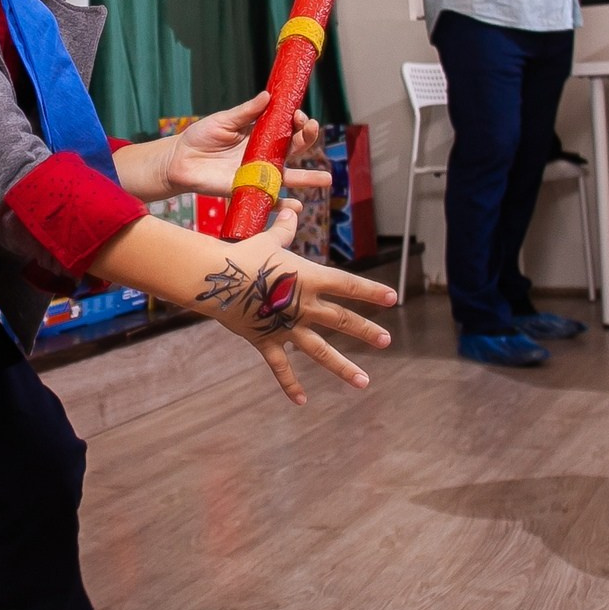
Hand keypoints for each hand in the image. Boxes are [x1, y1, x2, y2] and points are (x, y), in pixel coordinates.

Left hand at [157, 92, 330, 198]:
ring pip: (289, 177)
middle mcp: (265, 155)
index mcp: (261, 135)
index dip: (297, 121)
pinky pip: (269, 200)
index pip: (287, 128)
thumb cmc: (202, 136)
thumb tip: (268, 95)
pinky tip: (296, 207)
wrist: (179, 159)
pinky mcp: (247, 189)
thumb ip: (246, 112)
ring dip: (308, 179)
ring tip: (326, 180)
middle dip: (307, 139)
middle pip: (294, 150)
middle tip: (311, 129)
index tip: (298, 114)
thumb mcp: (224, 120)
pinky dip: (283, 205)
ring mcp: (258, 173)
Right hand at [195, 199, 393, 403]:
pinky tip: (302, 401)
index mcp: (309, 278)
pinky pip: (281, 367)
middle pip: (342, 320)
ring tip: (364, 382)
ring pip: (321, 350)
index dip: (371, 291)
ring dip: (343, 367)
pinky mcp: (266, 341)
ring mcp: (287, 326)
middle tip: (386, 341)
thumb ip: (283, 228)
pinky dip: (290, 385)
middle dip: (366, 331)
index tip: (393, 299)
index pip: (348, 285)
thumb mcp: (267, 239)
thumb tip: (291, 208)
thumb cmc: (242, 254)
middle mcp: (304, 305)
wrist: (215, 278)